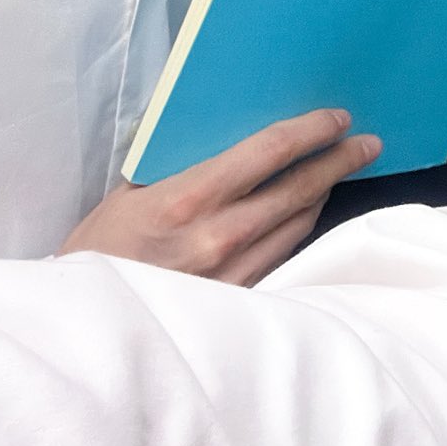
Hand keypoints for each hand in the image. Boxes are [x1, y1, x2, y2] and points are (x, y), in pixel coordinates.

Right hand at [59, 109, 379, 284]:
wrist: (80, 327)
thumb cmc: (98, 250)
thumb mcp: (129, 194)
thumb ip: (182, 165)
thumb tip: (228, 131)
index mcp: (187, 199)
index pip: (269, 151)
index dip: (311, 131)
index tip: (338, 119)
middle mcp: (218, 235)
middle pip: (298, 188)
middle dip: (338, 161)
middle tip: (367, 144)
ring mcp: (232, 272)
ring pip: (298, 223)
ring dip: (323, 193)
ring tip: (341, 172)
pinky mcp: (238, 300)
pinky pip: (282, 253)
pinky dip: (299, 227)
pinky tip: (306, 211)